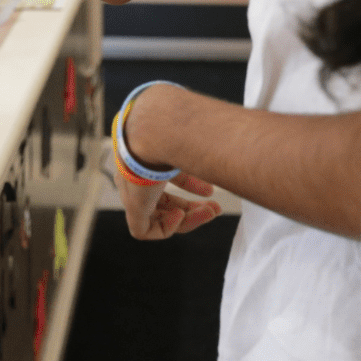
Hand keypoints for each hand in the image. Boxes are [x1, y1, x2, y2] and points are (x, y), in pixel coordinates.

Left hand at [114, 84, 220, 237]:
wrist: (154, 131)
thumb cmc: (175, 129)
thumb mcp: (189, 140)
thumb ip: (202, 147)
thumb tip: (229, 142)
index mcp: (144, 159)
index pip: (164, 178)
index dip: (189, 185)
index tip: (209, 190)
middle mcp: (134, 177)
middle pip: (162, 201)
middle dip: (191, 207)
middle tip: (215, 207)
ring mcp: (131, 193)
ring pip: (157, 218)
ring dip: (189, 218)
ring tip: (212, 211)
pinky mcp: (132, 208)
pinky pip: (145, 231)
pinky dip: (168, 227)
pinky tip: (180, 213)